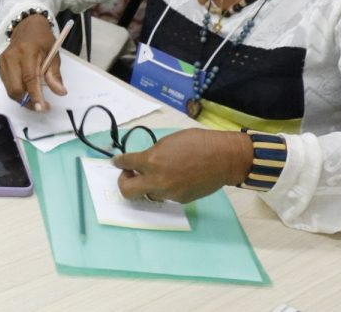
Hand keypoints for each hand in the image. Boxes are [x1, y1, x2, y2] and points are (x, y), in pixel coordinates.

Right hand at [0, 14, 66, 110]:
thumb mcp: (54, 54)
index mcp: (27, 51)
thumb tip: (60, 92)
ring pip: (10, 89)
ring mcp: (3, 61)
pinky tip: (27, 90)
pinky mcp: (0, 65)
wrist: (26, 27)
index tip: (42, 108)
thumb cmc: (42, 40)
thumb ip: (55, 74)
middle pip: (16, 88)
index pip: (29, 78)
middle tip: (42, 107)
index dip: (35, 95)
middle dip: (28, 102)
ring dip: (23, 99)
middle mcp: (12, 57)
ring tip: (36, 101)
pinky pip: (7, 84)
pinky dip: (17, 92)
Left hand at [113, 129, 252, 203]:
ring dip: (148, 185)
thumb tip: (144, 161)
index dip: (118, 162)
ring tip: (157, 175)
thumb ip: (153, 153)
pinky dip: (165, 188)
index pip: (125, 163)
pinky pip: (166, 196)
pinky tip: (176, 178)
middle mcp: (157, 180)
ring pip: (148, 194)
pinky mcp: (180, 200)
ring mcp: (168, 193)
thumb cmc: (198, 142)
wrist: (224, 158)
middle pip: (127, 191)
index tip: (117, 162)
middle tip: (129, 174)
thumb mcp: (169, 141)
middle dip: (123, 182)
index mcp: (152, 160)